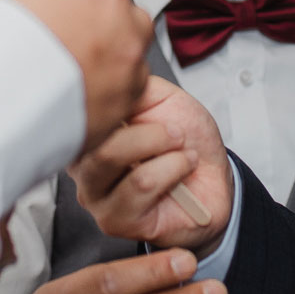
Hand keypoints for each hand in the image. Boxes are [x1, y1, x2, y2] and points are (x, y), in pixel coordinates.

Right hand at [0, 0, 151, 150]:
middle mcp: (125, 33)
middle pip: (126, 14)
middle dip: (101, 18)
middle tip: (57, 32)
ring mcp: (125, 78)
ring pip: (128, 59)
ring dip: (105, 58)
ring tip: (58, 68)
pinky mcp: (115, 117)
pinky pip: (119, 98)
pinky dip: (99, 94)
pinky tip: (62, 94)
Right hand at [69, 76, 231, 252]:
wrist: (213, 180)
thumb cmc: (185, 141)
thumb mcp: (161, 98)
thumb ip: (132, 85)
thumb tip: (112, 71)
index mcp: (88, 132)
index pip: (81, 108)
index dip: (114, 96)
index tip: (146, 99)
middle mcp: (82, 165)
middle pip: (92, 134)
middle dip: (147, 128)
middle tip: (176, 132)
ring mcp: (94, 196)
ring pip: (111, 158)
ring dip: (162, 148)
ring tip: (183, 151)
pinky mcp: (114, 221)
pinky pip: (140, 184)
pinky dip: (172, 168)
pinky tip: (183, 169)